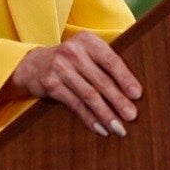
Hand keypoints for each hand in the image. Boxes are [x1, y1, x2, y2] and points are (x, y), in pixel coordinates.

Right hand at [10, 33, 142, 136]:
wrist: (33, 64)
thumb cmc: (70, 60)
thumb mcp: (86, 52)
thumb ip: (105, 64)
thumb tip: (133, 90)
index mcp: (88, 41)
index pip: (111, 61)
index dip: (125, 79)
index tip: (137, 95)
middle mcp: (73, 52)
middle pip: (101, 80)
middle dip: (118, 100)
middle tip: (132, 116)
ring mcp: (60, 68)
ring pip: (89, 95)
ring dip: (106, 114)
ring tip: (119, 128)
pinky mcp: (51, 84)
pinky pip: (75, 105)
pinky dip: (89, 118)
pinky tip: (101, 128)